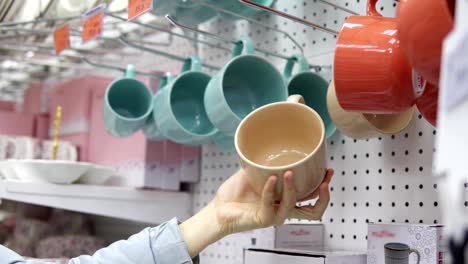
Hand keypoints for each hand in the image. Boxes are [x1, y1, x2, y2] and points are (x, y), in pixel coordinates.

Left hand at [212, 169, 333, 234]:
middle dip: (322, 195)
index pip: (311, 197)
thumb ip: (264, 161)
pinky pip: (271, 205)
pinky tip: (270, 179)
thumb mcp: (253, 172)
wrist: (218, 208)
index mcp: (285, 199)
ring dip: (293, 188)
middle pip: (313, 211)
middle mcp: (283, 209)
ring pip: (293, 206)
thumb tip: (270, 140)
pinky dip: (270, 190)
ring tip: (289, 173)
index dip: (323, 188)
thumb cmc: (236, 193)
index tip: (328, 170)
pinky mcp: (263, 219)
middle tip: (323, 179)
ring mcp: (275, 215)